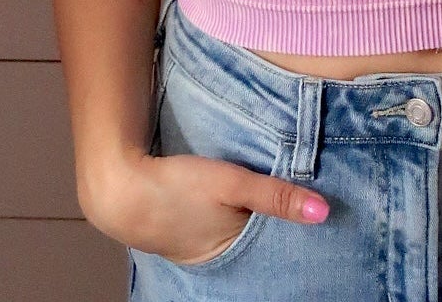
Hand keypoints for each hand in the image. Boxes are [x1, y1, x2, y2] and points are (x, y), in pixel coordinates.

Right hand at [84, 147, 329, 265]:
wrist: (116, 186)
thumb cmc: (174, 187)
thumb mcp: (231, 183)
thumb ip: (276, 196)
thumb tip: (324, 212)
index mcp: (230, 255)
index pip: (274, 248)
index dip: (294, 234)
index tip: (319, 222)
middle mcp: (215, 258)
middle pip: (257, 244)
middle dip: (276, 230)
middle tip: (301, 210)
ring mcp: (197, 247)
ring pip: (238, 235)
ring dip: (253, 220)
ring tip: (275, 203)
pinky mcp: (184, 230)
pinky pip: (218, 228)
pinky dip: (232, 217)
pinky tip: (237, 204)